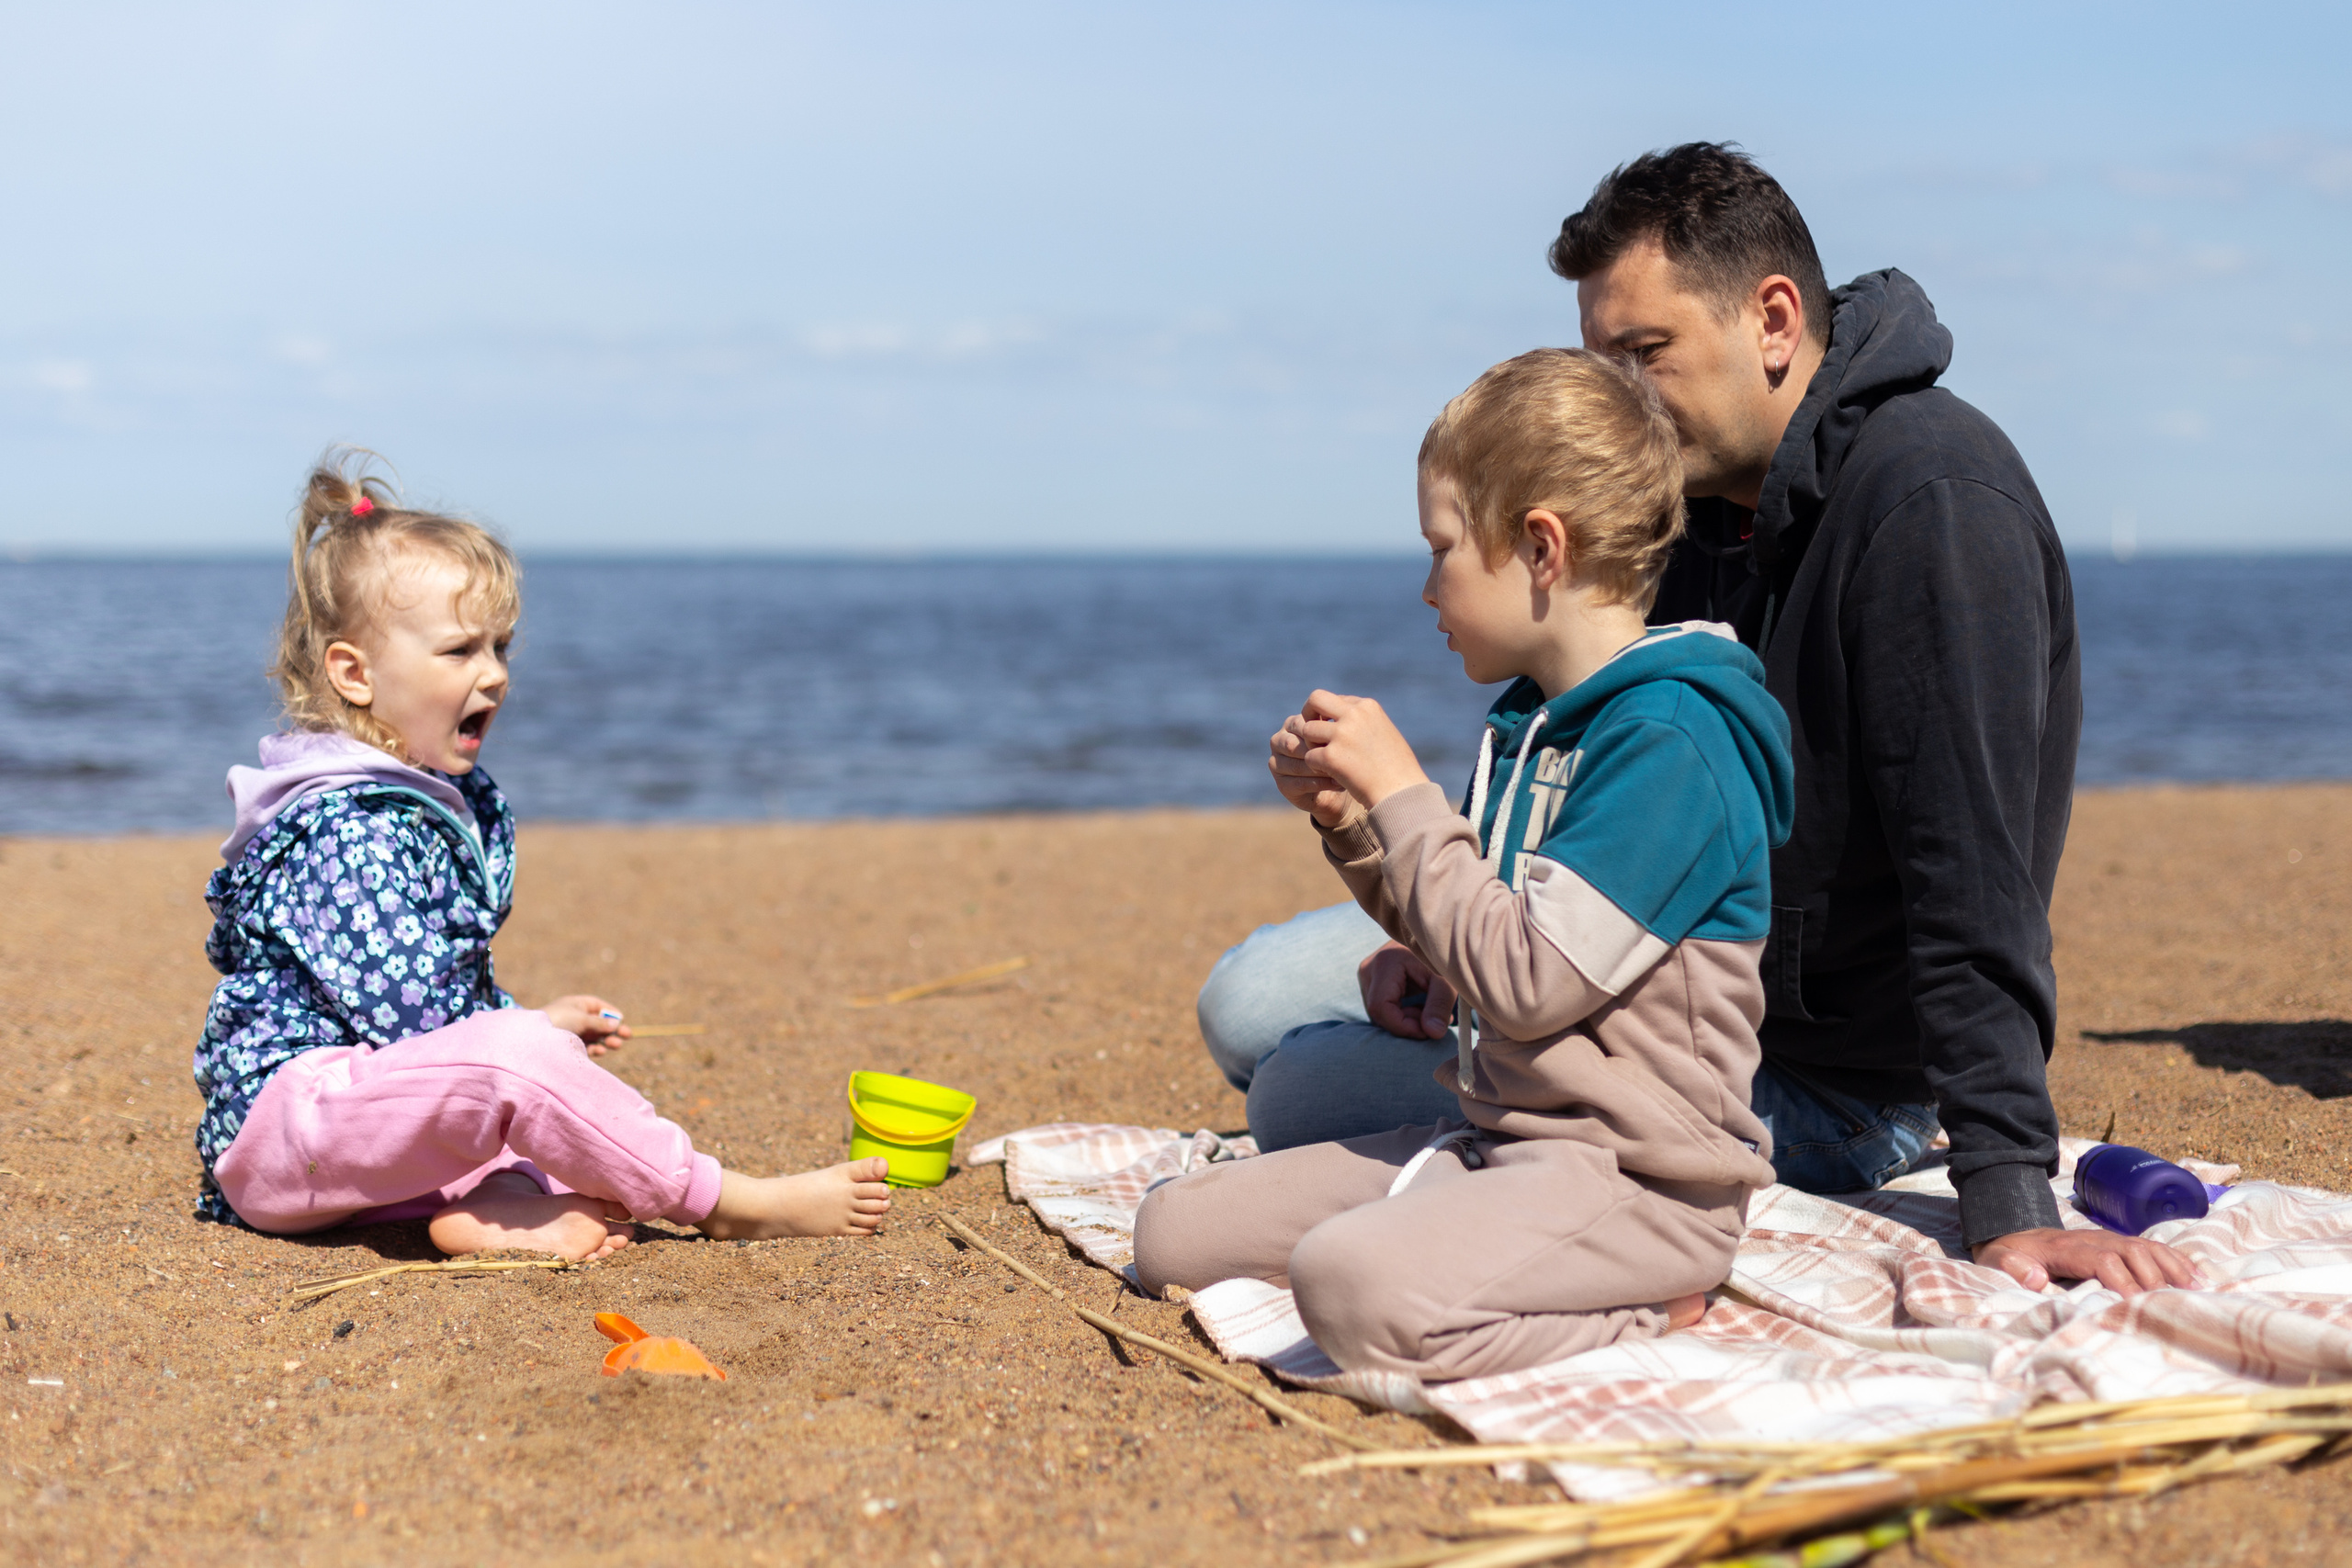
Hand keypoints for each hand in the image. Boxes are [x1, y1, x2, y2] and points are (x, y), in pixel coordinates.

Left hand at [541, 995, 631, 1056]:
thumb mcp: (581, 1019)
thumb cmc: (557, 1021)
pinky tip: (601, 1051)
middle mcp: (574, 1018)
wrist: (532, 1040)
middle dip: (612, 1029)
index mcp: (575, 1005)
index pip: (597, 1006)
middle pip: (598, 1022)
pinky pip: (586, 1047)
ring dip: (606, 1040)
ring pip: (594, 1036)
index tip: (621, 1019)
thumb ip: (600, 1022)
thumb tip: (617, 1022)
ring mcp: (571, 1033)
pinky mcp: (568, 1047)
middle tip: (627, 1035)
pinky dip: (595, 1049)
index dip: (610, 1012)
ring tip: (616, 1045)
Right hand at [1269, 723, 1357, 827]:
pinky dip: (1320, 784)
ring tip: (1342, 771)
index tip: (1344, 740)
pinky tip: (1337, 782)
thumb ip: (1332, 726)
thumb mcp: (1338, 736)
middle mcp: (1279, 742)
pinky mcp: (1282, 785)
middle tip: (1341, 758)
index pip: (1302, 725)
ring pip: (1296, 766)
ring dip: (1320, 770)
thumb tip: (1336, 721)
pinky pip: (1299, 784)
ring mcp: (1277, 764)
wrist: (1340, 782)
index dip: (1322, 734)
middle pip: (1293, 746)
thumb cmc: (1342, 752)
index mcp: (1291, 724)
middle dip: (1318, 753)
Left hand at [1283, 691, 1430, 812]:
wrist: (1401, 792)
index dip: (1330, 716)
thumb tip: (1339, 720)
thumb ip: (1362, 722)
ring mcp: (1341, 735)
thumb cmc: (1396, 767)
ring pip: (1307, 730)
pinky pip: (1309, 756)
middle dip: (1308, 714)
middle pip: (1314, 700)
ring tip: (1327, 761)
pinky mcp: (1332, 757)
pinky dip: (1315, 768)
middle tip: (1312, 734)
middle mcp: (1354, 715)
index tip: (1335, 733)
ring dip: (1312, 746)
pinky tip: (1330, 775)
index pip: (1336, 700)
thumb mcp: (1383, 733)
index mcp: (1368, 707)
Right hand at [1359, 942, 1454, 1039]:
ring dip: (1405, 1019)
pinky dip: (1401, 1013)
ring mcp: (1367, 974)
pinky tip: (1419, 1007)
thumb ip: (1439, 1005)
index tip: (1427, 1031)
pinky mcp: (1371, 980)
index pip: (1381, 1007)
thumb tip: (1433, 1033)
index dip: (1402, 1026)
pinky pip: (1382, 1006)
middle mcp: (1369, 969)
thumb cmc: (1441, 955)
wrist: (1434, 936)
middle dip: (1407, 1024)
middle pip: (1379, 1012)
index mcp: (1385, 963)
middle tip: (1433, 1021)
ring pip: (1380, 1012)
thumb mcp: (1446, 980)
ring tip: (1429, 1011)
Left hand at [1972, 1227, 2206, 1294]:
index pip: (2102, 1259)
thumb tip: (2036, 1278)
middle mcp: (2093, 1239)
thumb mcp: (1997, 1260)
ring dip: (2173, 1267)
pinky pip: (2152, 1248)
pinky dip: (2176, 1260)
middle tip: (2176, 1305)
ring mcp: (2109, 1238)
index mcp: (2066, 1247)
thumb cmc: (2009, 1255)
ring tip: (2198, 1290)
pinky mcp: (2118, 1244)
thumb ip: (2012, 1267)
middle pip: (2132, 1252)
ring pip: (2147, 1248)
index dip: (2122, 1281)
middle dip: (2155, 1277)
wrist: (2013, 1235)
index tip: (2137, 1305)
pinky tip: (2197, 1277)